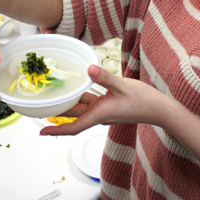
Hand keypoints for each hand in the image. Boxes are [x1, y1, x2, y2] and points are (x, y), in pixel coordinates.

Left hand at [40, 64, 158, 135]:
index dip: (56, 130)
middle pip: (73, 116)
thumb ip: (104, 77)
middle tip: (41, 107)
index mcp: (99, 114)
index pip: (73, 127)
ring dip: (69, 104)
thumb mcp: (123, 86)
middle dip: (57, 113)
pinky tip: (77, 87)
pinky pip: (91, 102)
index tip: (41, 131)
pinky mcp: (109, 105)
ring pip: (81, 108)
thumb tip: (90, 69)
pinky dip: (82, 97)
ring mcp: (104, 111)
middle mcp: (99, 115)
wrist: (159, 109)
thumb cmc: (144, 101)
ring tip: (55, 95)